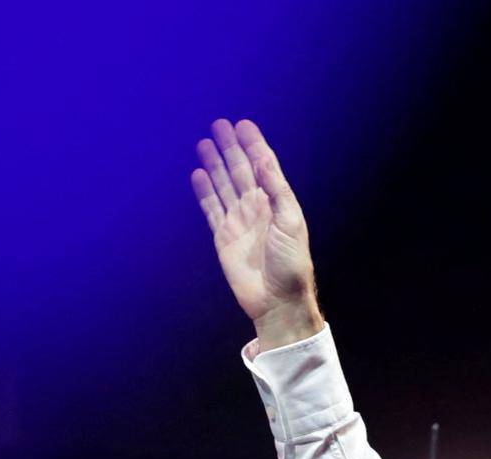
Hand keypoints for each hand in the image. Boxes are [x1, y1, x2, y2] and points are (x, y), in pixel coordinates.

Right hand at [192, 119, 324, 348]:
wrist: (277, 300)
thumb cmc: (291, 264)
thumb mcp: (290, 223)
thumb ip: (276, 190)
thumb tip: (262, 159)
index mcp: (277, 203)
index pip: (263, 166)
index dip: (254, 145)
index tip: (243, 124)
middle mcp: (258, 209)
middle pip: (240, 170)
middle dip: (231, 147)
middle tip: (220, 125)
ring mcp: (239, 222)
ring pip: (224, 185)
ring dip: (215, 164)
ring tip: (205, 143)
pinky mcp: (224, 237)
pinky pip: (211, 208)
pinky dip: (205, 191)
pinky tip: (198, 174)